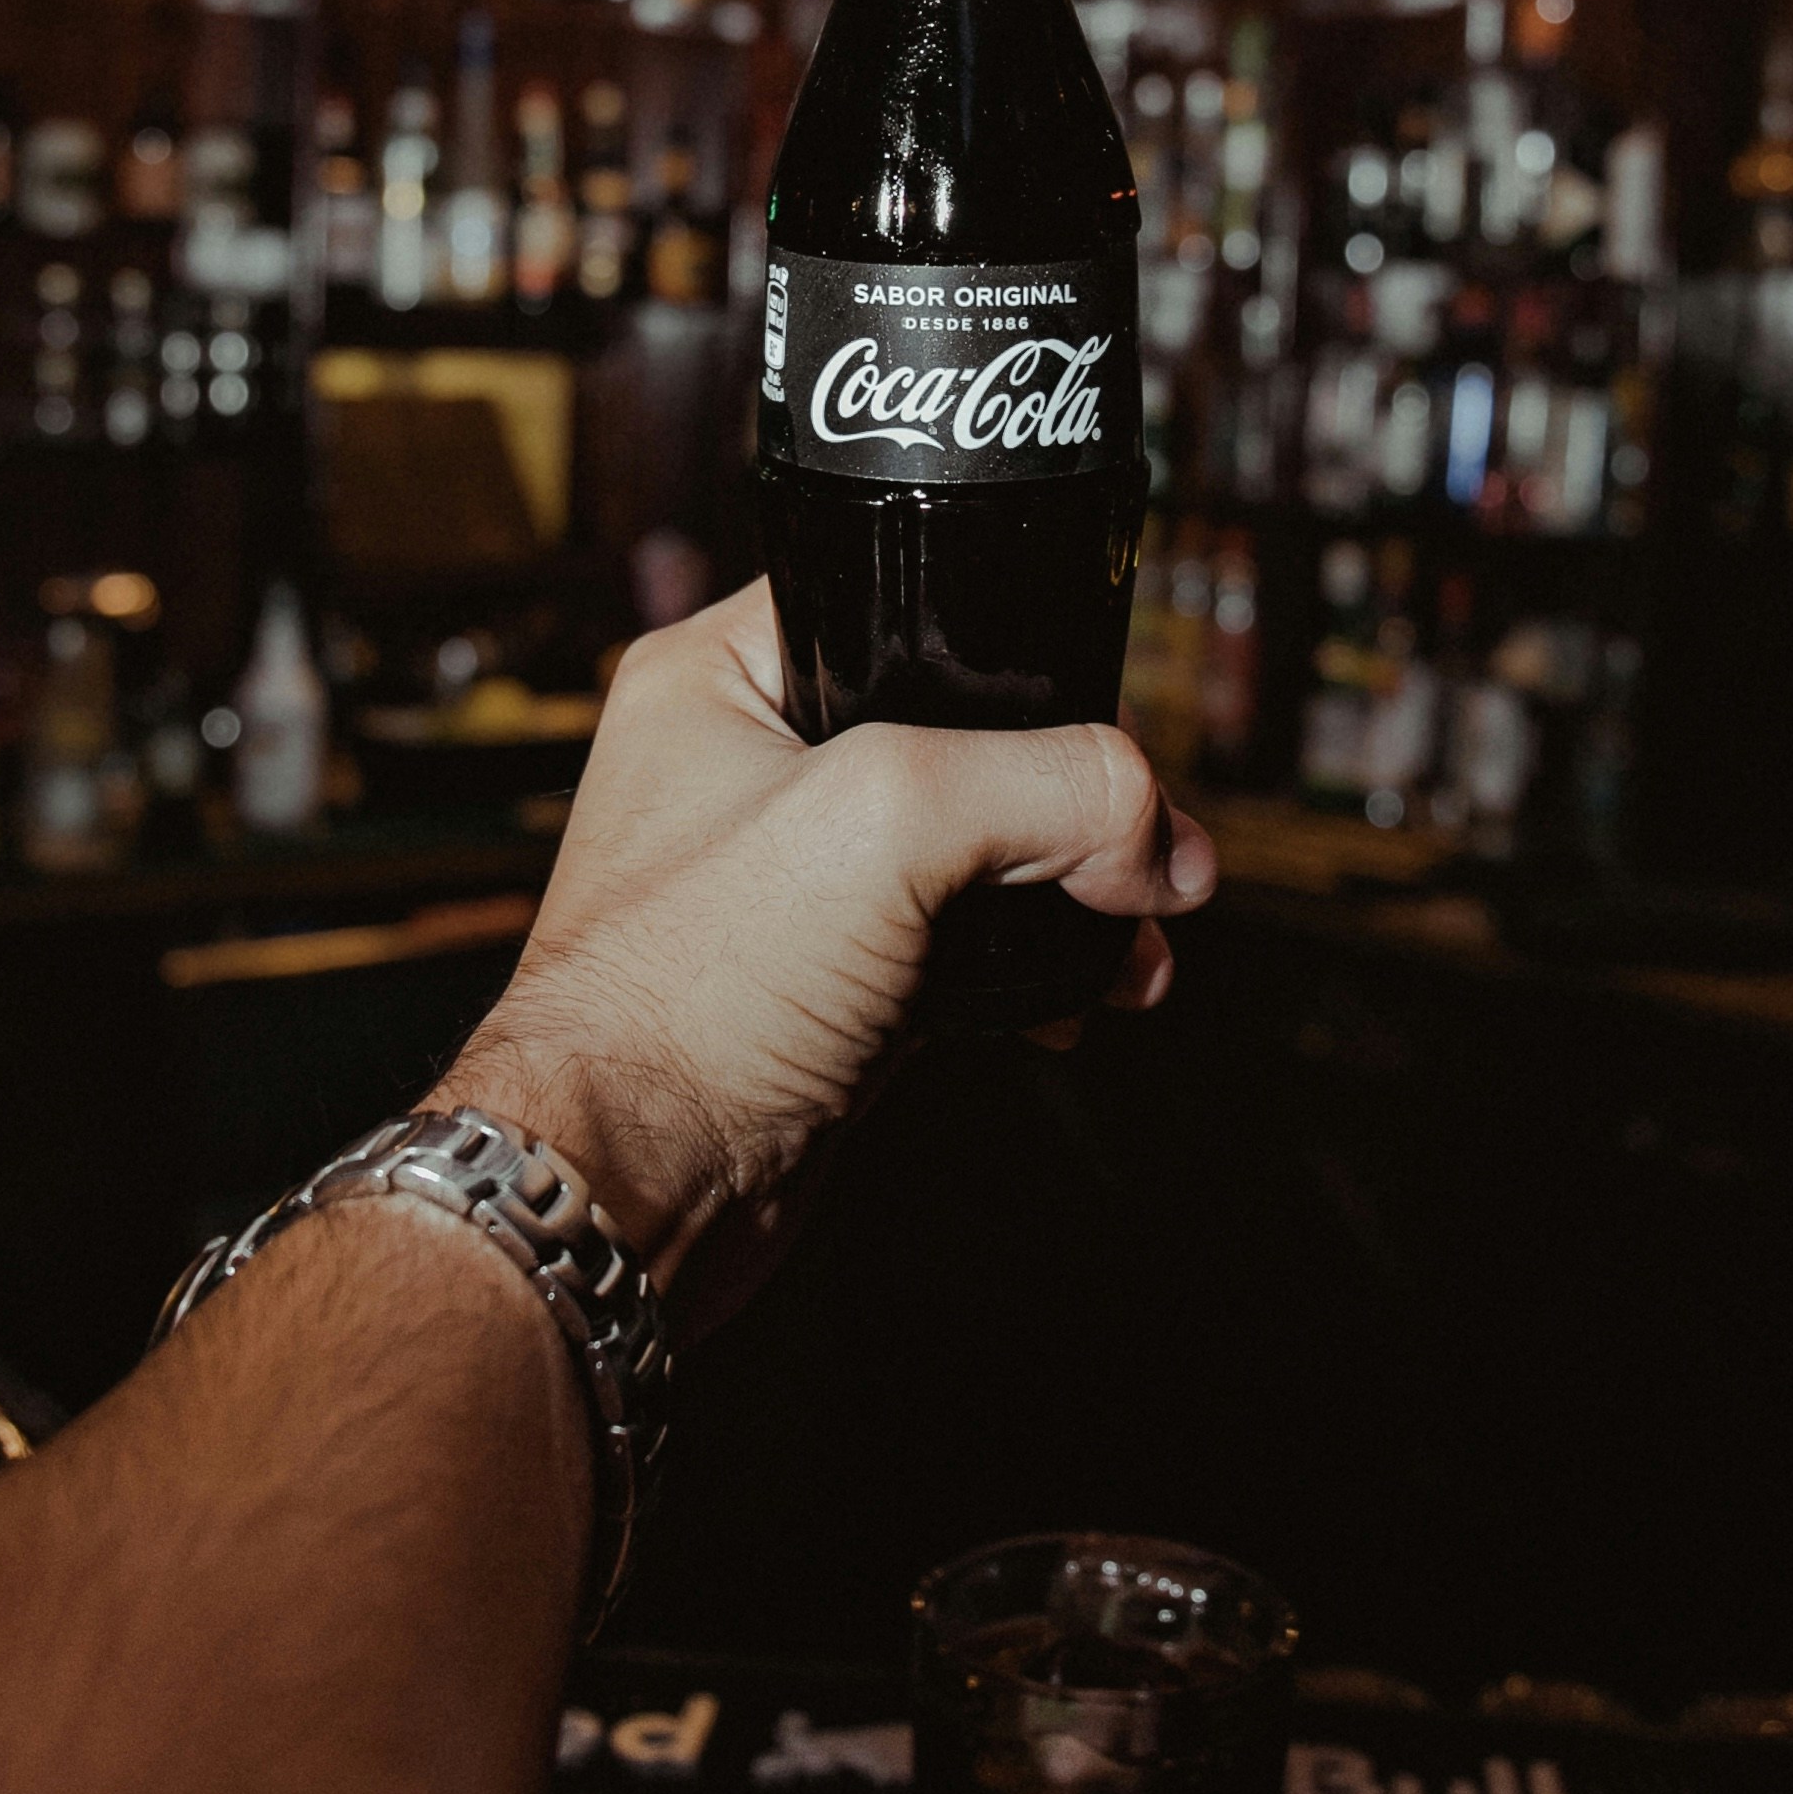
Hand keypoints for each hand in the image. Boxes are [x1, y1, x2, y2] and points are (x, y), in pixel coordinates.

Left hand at [446, 579, 1214, 1331]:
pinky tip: (1083, 999)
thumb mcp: (888, 821)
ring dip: (1073, 890)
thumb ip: (1050, 787)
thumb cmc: (684, 997)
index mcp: (723, 677)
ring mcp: (796, 881)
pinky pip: (968, 943)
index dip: (1015, 648)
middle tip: (1143, 851)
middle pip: (968, 734)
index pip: (901, 603)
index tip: (1101, 715)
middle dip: (1071, 797)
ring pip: (981, 847)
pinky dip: (1038, 965)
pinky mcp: (835, 981)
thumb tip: (1161, 836)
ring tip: (1137, 937)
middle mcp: (754, 765)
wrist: (631, 1190)